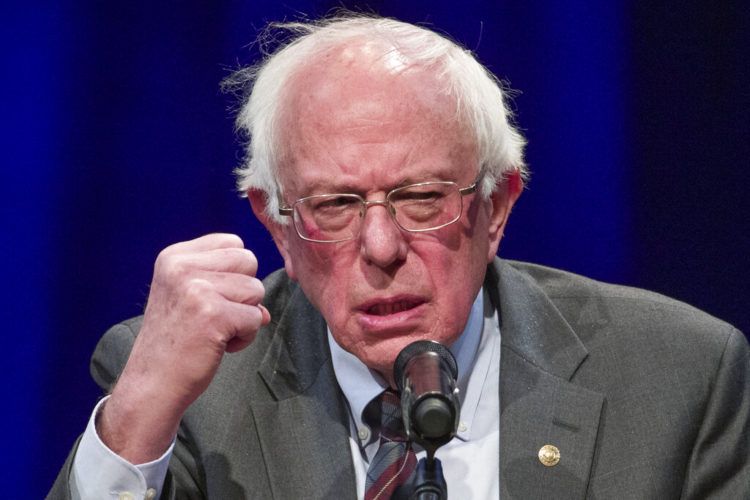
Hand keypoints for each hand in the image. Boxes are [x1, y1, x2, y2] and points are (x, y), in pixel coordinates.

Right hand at [98, 233, 269, 462]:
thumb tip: (264, 308)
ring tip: (214, 332)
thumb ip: (226, 287)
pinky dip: (245, 337)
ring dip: (244, 316)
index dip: (234, 273)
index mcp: (174, 257)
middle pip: (249, 260)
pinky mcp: (213, 314)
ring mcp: (197, 289)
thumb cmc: (174, 343)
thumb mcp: (189, 299)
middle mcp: (182, 267)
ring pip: (256, 289)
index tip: (211, 298)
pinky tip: (218, 346)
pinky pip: (256, 318)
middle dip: (243, 292)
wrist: (152, 385)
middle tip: (214, 316)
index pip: (233, 243)